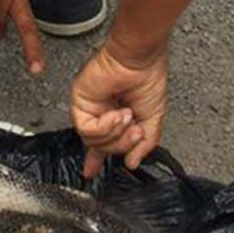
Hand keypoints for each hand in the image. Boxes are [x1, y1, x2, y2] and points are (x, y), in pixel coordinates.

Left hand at [71, 39, 168, 178]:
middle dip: (122, 145)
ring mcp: (90, 108)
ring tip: (128, 117)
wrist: (139, 59)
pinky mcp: (80, 102)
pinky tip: (117, 114)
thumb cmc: (147, 78)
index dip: (96, 160)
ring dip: (116, 134)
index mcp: (116, 118)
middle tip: (136, 132)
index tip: (91, 173)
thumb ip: (144, 143)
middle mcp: (100, 114)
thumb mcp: (153, 119)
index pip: (102, 144)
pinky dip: (105, 126)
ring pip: (93, 141)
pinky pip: (87, 129)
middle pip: (101, 148)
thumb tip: (132, 163)